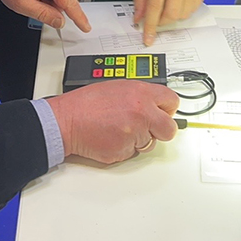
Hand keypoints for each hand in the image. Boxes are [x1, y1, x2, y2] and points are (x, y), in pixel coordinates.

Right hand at [47, 80, 178, 163]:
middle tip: (150, 128)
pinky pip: (133, 152)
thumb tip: (154, 105)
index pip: (172, 101)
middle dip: (161, 130)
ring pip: (149, 143)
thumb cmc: (88, 103)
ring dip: (139, 139)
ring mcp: (134, 133)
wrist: (67, 119)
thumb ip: (141, 96)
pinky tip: (111, 137)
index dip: (168, 109)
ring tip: (119, 128)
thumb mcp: (120, 87)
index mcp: (142, 93)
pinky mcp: (124, 150)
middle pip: (169, 129)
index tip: (164, 113)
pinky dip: (124, 148)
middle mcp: (142, 113)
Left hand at [134, 0, 209, 44]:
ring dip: (173, 16)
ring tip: (168, 4)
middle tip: (156, 19)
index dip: (151, 25)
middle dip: (162, 22)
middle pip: (172, 13)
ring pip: (184, 13)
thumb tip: (139, 18)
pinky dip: (184, 9)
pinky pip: (194, 7)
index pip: (155, 6)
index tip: (148, 38)